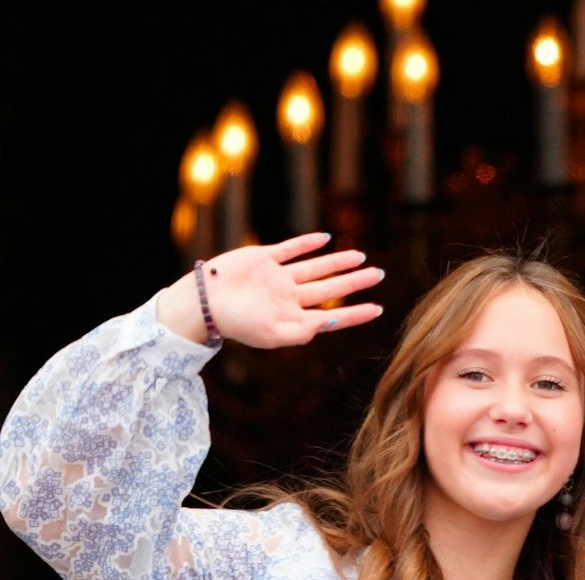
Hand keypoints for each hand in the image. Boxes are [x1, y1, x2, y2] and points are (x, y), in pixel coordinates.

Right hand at [157, 232, 383, 347]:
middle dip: (355, 282)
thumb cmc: (237, 323)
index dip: (356, 313)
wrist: (204, 301)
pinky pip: (291, 249)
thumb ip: (302, 332)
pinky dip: (307, 243)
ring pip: (315, 267)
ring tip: (361, 257)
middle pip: (330, 288)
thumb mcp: (271, 335)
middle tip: (380, 274)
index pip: (332, 315)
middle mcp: (289, 296)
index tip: (379, 309)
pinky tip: (326, 239)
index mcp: (293, 317)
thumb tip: (330, 324)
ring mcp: (277, 277)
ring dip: (337, 261)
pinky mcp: (264, 258)